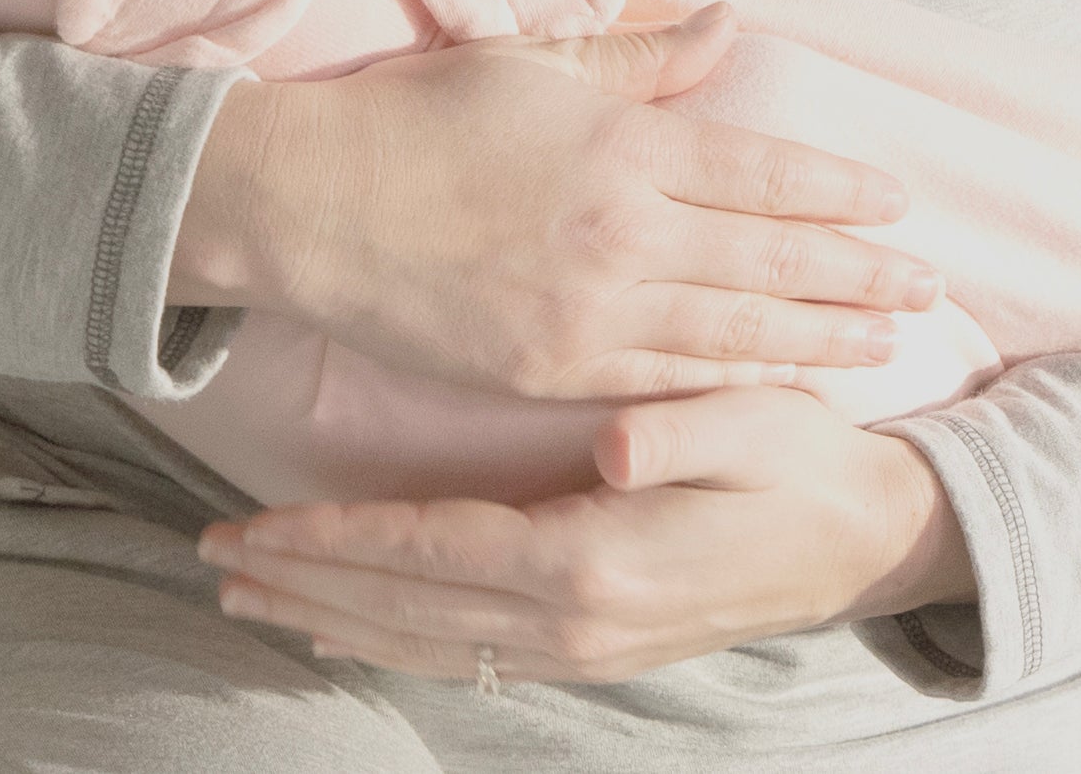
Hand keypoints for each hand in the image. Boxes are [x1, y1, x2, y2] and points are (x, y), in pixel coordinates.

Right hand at [172, 8, 944, 398]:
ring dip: (819, 338)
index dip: (840, 191)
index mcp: (625, 148)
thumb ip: (641, 65)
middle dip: (860, 275)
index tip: (898, 202)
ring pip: (733, 329)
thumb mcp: (535, 65)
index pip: (765, 173)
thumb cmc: (417, 115)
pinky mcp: (550, 371)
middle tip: (930, 286)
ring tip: (886, 344)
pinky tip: (784, 384)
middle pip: (771, 258)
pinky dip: (734, 381)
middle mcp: (622, 233)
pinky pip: (667, 379)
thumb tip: (729, 30)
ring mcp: (588, 310)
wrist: (307, 202)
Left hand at [197, 387, 972, 682]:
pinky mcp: (592, 650)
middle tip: (212, 556)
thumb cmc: (808, 463)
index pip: (435, 550)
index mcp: (598, 558)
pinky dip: (390, 645)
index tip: (256, 522)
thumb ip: (684, 431)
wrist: (868, 544)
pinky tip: (345, 629)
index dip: (339, 538)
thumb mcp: (760, 422)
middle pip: (406, 606)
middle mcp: (575, 620)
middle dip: (304, 580)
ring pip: (423, 643)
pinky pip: (462, 658)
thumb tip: (617, 449)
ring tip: (249, 594)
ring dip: (329, 617)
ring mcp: (582, 647)